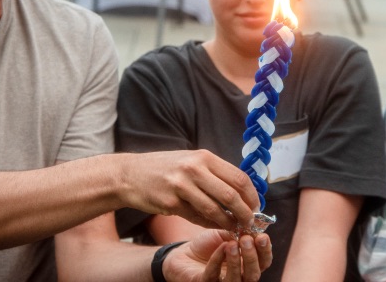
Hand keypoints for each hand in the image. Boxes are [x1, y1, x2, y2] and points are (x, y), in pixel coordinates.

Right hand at [115, 150, 259, 232]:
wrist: (130, 174)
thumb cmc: (164, 168)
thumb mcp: (190, 161)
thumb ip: (214, 173)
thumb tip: (241, 192)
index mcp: (203, 157)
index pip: (238, 177)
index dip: (252, 195)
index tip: (256, 206)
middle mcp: (194, 169)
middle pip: (231, 195)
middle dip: (244, 213)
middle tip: (249, 222)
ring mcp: (181, 186)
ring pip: (215, 210)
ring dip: (228, 223)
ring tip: (234, 228)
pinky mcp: (170, 202)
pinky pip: (196, 218)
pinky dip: (209, 224)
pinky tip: (214, 225)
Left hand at [165, 230, 272, 281]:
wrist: (185, 253)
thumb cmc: (209, 245)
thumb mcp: (227, 233)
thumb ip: (240, 231)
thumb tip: (255, 224)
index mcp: (247, 264)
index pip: (264, 262)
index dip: (265, 251)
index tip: (262, 236)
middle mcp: (239, 277)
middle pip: (254, 275)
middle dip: (252, 257)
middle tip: (247, 239)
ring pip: (236, 280)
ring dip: (236, 261)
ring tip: (232, 244)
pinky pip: (213, 276)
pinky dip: (217, 260)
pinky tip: (220, 247)